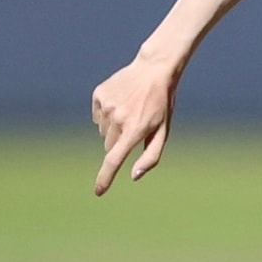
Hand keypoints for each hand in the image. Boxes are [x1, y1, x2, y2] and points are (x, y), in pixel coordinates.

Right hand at [90, 56, 179, 194]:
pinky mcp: (99, 95)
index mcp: (135, 130)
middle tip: (136, 125)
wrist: (154, 70)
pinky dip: (107, 114)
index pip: (114, 160)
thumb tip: (133, 176)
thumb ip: (150, 156)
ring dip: (114, 127)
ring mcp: (106, 106)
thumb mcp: (163, 131)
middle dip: (120, 142)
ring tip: (130, 110)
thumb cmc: (161, 104)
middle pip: (109, 146)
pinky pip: (98, 116)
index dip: (105, 178)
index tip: (98, 192)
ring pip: (103, 132)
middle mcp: (118, 119)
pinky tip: (121, 102)